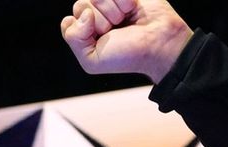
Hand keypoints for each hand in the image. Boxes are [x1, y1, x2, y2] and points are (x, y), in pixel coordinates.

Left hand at [60, 0, 191, 82]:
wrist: (159, 44)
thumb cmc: (128, 56)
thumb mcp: (92, 60)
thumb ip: (74, 39)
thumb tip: (84, 13)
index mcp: (84, 34)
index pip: (69, 21)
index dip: (83, 29)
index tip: (101, 39)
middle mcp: (95, 16)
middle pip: (81, 5)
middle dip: (100, 20)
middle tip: (116, 30)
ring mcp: (109, 2)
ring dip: (113, 9)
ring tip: (126, 19)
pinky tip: (132, 8)